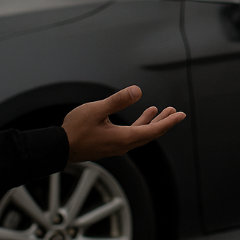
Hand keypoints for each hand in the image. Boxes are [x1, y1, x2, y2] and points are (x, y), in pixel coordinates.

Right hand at [63, 85, 184, 163]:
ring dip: (151, 122)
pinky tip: (138, 117)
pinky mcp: (109, 145)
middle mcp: (123, 145)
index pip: (153, 130)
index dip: (168, 122)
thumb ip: (118, 100)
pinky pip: (130, 135)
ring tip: (159, 110)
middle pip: (150, 133)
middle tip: (176, 113)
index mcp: (123, 138)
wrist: (59, 148)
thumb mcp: (97, 110)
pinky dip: (138, 125)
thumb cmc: (75, 130)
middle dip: (164, 122)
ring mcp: (116, 146)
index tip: (180, 115)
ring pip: (140, 134)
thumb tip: (137, 91)